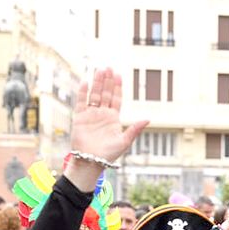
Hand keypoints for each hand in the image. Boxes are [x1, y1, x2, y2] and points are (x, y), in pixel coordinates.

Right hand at [66, 67, 149, 190]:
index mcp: (113, 118)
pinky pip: (81, 102)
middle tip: (108, 68)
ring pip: (94, 94)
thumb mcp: (125, 141)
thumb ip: (135, 129)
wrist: (91, 161)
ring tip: (99, 70)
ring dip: (97, 83)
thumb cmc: (108, 154)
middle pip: (106, 93)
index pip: (116, 99)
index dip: (117, 87)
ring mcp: (91, 114)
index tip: (119, 75)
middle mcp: (102, 114)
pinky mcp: (80, 117)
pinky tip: (85, 82)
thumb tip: (148, 119)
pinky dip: (83, 92)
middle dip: (107, 81)